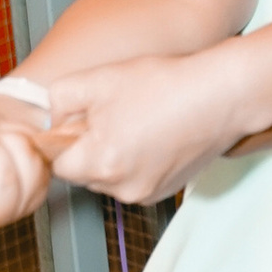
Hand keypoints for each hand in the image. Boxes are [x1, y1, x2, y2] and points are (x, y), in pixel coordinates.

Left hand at [43, 40, 263, 199]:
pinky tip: (154, 133)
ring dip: (113, 155)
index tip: (80, 119)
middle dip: (90, 147)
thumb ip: (59, 99)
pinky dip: (137, 161)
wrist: (221, 96)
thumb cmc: (165, 85)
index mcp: (101, 164)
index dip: (65, 138)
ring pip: (110, 177)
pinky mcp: (165, 191)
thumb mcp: (99, 79)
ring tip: (137, 121)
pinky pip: (134, 179)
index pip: (58, 163)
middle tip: (113, 113)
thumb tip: (50, 119)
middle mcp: (122, 188)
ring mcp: (146, 193)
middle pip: (84, 173)